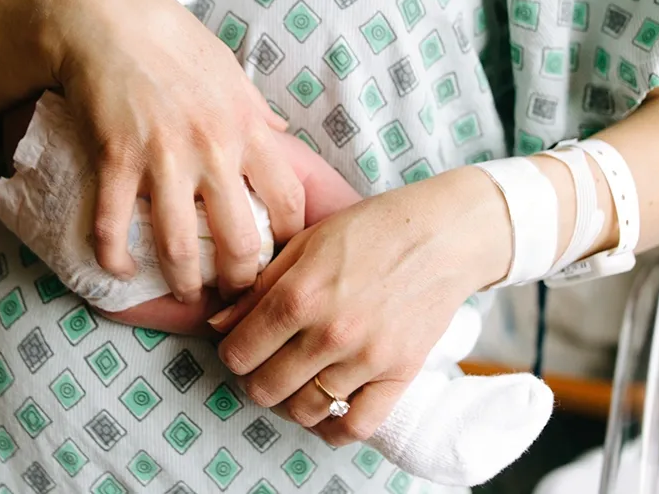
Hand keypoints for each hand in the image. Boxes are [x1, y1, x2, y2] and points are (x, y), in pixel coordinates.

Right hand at [44, 0, 306, 302]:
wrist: (105, 15)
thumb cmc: (171, 40)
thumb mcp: (229, 69)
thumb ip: (256, 107)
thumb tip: (283, 129)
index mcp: (248, 126)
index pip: (288, 200)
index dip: (289, 241)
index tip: (278, 258)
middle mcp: (213, 147)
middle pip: (240, 240)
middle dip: (239, 281)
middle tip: (233, 295)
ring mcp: (163, 155)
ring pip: (180, 247)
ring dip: (181, 283)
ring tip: (183, 295)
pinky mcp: (115, 157)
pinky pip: (114, 224)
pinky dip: (114, 257)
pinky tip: (117, 269)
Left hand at [208, 167, 513, 444]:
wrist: (440, 235)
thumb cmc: (370, 230)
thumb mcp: (304, 243)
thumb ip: (259, 288)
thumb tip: (218, 325)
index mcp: (298, 296)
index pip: (239, 352)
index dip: (232, 352)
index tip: (241, 346)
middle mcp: (328, 333)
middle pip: (265, 389)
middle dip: (255, 381)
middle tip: (264, 366)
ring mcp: (365, 358)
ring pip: (305, 410)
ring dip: (291, 402)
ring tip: (294, 383)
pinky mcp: (399, 374)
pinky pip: (358, 425)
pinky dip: (335, 429)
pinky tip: (326, 414)